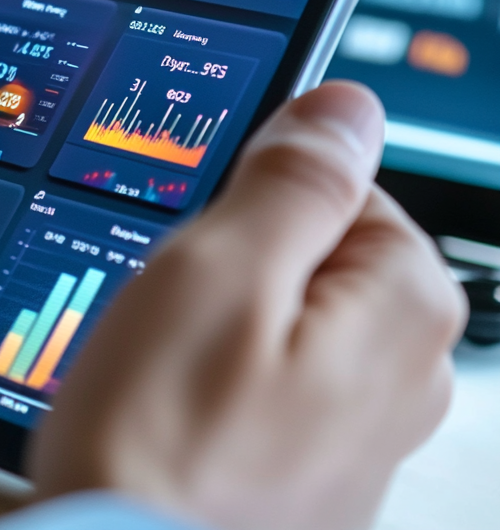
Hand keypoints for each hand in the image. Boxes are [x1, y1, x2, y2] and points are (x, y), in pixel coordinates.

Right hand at [30, 82, 465, 529]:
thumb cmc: (164, 438)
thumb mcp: (221, 268)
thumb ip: (298, 178)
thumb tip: (346, 108)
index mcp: (405, 308)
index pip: (342, 183)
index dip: (255, 199)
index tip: (206, 241)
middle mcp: (408, 375)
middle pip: (311, 249)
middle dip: (239, 258)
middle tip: (180, 306)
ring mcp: (360, 431)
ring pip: (281, 310)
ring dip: (221, 317)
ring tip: (169, 363)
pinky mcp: (312, 466)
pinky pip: (267, 372)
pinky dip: (221, 372)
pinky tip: (178, 408)